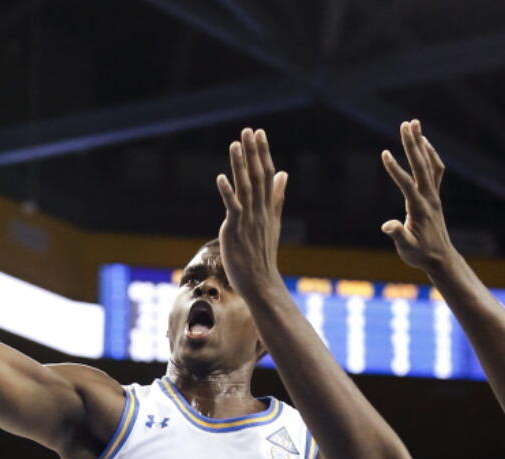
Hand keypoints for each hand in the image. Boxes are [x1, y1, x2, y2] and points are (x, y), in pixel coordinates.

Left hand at [216, 127, 287, 296]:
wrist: (261, 283)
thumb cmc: (262, 255)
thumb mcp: (272, 222)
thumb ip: (276, 197)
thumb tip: (283, 174)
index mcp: (267, 208)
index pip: (267, 175)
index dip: (263, 153)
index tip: (260, 133)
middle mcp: (259, 211)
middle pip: (258, 176)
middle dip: (253, 153)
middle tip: (249, 130)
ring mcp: (248, 221)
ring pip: (245, 188)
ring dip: (240, 165)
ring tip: (235, 144)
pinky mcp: (235, 231)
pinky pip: (232, 209)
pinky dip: (227, 193)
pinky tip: (221, 177)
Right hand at [380, 119, 454, 272]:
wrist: (441, 259)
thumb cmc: (420, 255)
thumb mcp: (407, 249)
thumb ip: (398, 235)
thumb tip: (388, 225)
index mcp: (419, 209)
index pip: (407, 185)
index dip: (395, 170)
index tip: (384, 153)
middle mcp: (429, 198)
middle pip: (421, 166)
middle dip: (412, 144)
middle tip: (405, 123)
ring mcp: (434, 195)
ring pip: (429, 164)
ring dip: (421, 143)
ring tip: (413, 124)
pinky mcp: (435, 196)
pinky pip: (435, 170)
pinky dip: (429, 155)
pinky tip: (422, 145)